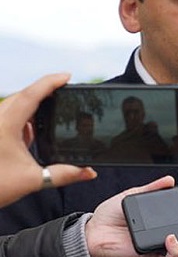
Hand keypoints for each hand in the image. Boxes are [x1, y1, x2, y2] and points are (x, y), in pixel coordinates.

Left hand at [0, 73, 96, 207]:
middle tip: (65, 89)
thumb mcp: (32, 180)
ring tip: (51, 108)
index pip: (31, 94)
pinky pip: (7, 117)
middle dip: (44, 89)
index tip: (67, 76)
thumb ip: (64, 174)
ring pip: (13, 105)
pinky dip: (22, 117)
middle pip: (23, 95)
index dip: (51, 82)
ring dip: (32, 104)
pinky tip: (30, 130)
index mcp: (5, 125)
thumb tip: (89, 173)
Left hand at [85, 175, 177, 256]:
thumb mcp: (134, 195)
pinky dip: (174, 250)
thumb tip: (171, 180)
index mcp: (165, 222)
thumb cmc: (111, 215)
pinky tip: (172, 239)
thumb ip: (152, 188)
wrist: (92, 231)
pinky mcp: (149, 256)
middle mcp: (166, 237)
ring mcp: (159, 248)